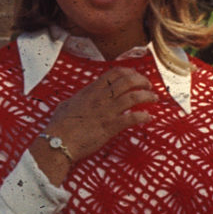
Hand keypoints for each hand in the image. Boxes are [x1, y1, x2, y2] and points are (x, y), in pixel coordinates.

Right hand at [35, 67, 157, 181]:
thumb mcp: (65, 106)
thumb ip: (76, 100)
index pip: (113, 73)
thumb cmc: (58, 126)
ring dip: (147, 96)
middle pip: (127, 81)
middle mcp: (101, 98)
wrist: (58, 142)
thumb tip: (75, 101)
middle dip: (142, 80)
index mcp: (90, 91)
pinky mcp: (111, 126)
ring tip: (154, 98)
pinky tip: (148, 118)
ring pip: (133, 96)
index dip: (128, 72)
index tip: (135, 75)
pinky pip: (133, 118)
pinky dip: (144, 116)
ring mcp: (107, 111)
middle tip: (148, 85)